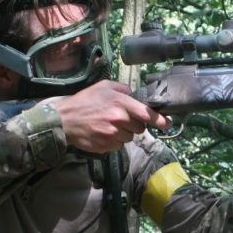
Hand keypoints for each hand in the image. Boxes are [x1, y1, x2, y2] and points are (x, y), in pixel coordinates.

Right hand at [49, 81, 170, 154]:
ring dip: (124, 133)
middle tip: (120, 118)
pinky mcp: (106, 146)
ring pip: (130, 137)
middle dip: (134, 124)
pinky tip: (103, 133)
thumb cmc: (84, 101)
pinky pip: (119, 145)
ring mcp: (113, 135)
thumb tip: (135, 94)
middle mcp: (119, 119)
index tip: (168, 123)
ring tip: (108, 125)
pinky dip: (114, 141)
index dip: (160, 120)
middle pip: (140, 128)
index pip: (146, 113)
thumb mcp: (103, 87)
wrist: (64, 120)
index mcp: (120, 103)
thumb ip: (122, 89)